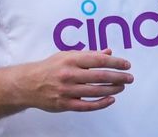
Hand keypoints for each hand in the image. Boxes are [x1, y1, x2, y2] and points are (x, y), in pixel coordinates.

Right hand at [19, 48, 133, 112]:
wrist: (27, 84)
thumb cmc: (51, 67)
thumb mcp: (68, 55)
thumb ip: (89, 54)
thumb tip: (108, 52)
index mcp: (71, 60)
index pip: (99, 60)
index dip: (115, 62)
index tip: (126, 65)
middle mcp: (69, 74)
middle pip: (100, 76)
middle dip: (118, 77)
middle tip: (129, 78)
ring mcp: (67, 90)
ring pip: (95, 91)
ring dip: (112, 89)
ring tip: (122, 87)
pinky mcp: (64, 104)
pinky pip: (86, 106)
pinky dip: (100, 103)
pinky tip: (111, 99)